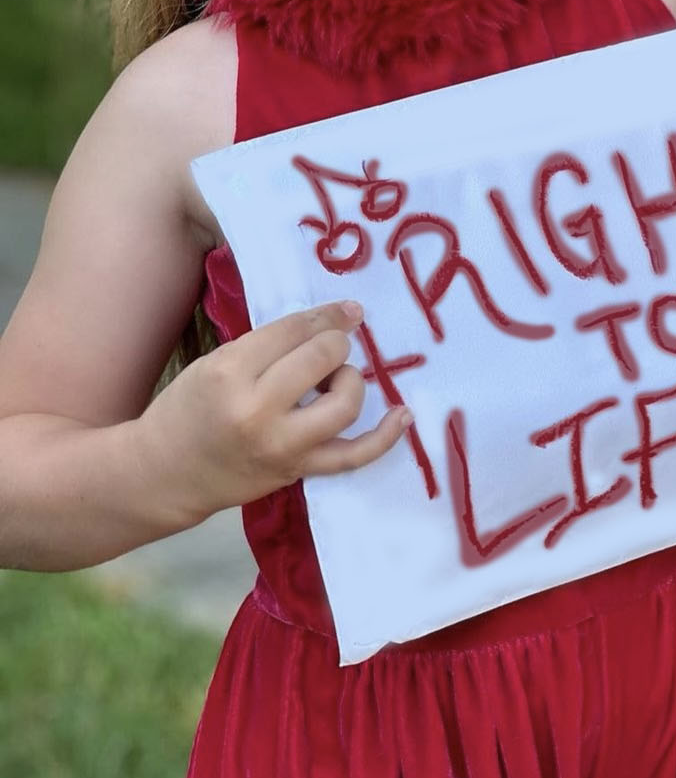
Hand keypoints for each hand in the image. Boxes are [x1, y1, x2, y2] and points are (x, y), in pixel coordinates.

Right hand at [137, 301, 408, 526]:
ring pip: (344, 402)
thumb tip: (327, 322)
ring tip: (335, 378)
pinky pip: (353, 456)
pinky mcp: (297, 471)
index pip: (294, 330)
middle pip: (322, 357)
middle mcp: (258, 410)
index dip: (327, 315)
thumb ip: (266, 345)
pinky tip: (403, 414)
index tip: (348, 310)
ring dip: (349, 380)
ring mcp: (281, 445)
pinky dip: (384, 437)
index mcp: (230, 373)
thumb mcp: (215, 363)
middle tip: (330, 345)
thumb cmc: (187, 410)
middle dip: (335, 343)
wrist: (163, 474)